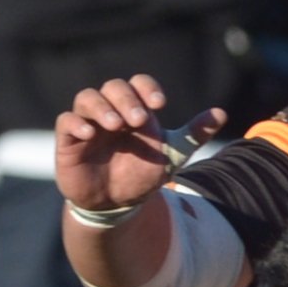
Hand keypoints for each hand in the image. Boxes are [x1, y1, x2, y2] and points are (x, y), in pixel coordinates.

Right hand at [55, 73, 223, 216]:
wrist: (118, 202)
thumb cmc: (143, 172)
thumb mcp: (172, 155)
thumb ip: (194, 135)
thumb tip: (221, 113)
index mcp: (136, 110)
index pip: (138, 84)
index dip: (146, 87)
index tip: (159, 103)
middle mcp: (111, 111)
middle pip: (113, 87)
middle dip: (127, 99)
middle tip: (139, 120)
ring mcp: (88, 123)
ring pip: (87, 98)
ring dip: (102, 107)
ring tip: (116, 125)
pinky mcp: (69, 139)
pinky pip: (66, 121)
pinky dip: (76, 123)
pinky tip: (89, 133)